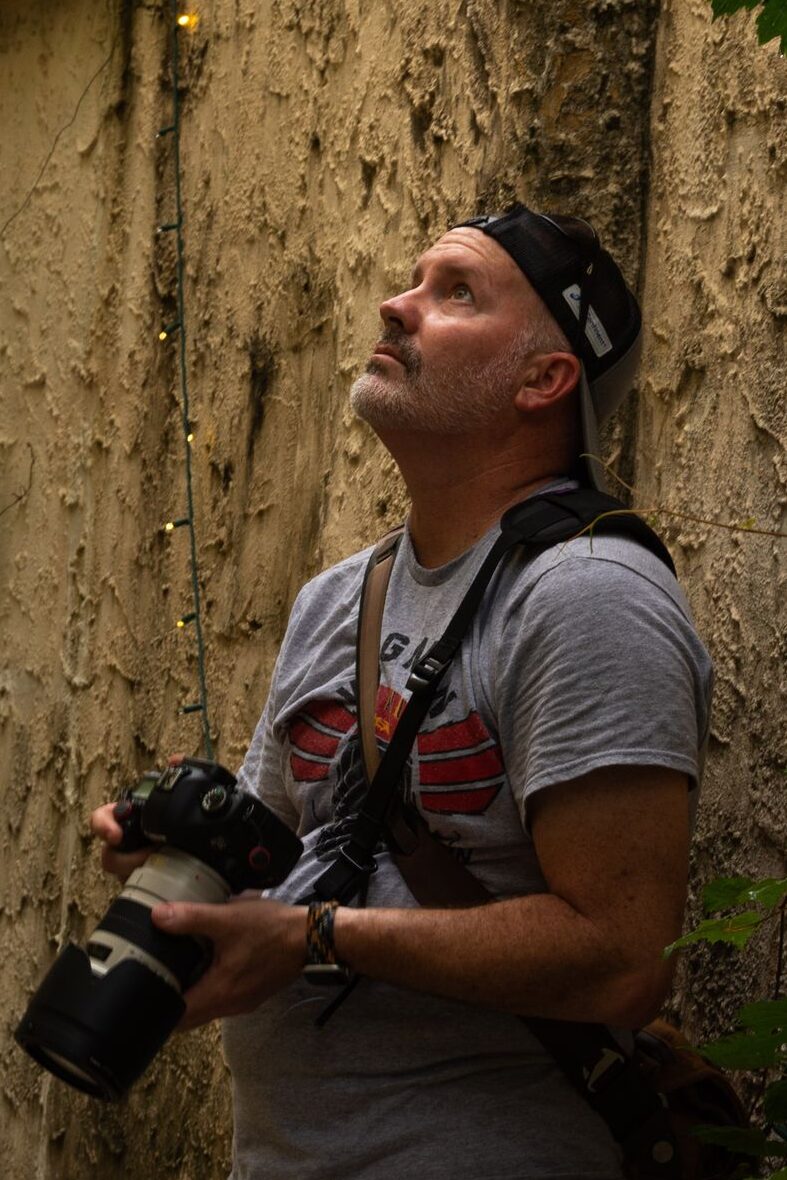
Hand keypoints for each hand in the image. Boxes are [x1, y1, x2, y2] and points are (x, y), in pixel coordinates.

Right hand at [89, 753, 185, 880]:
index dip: (103, 825)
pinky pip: (139, 888)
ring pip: (123, 875)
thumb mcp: (185, 799)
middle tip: (149, 856)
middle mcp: (128, 843)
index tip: (116, 835)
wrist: (209, 851)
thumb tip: (175, 760)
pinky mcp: (144, 883)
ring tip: (166, 866)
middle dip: (125, 859)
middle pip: (109, 854)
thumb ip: (179, 777)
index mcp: (131, 819)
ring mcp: (134, 865)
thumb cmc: (189, 824)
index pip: (103, 818)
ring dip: (141, 872)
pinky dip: (151, 885)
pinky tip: (169, 882)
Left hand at [151, 896, 306, 1030]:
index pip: (176, 1017)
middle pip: (188, 1017)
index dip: (155, 1007)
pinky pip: (220, 998)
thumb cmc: (272, 930)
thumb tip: (157, 916)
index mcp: (219, 993)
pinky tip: (205, 963)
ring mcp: (242, 1002)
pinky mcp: (251, 993)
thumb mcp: (228, 919)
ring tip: (174, 968)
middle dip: (168, 1001)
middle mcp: (229, 1006)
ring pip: (204, 1008)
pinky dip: (207, 987)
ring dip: (189, 993)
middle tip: (152, 977)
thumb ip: (192, 918)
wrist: (311, 937)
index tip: (139, 992)